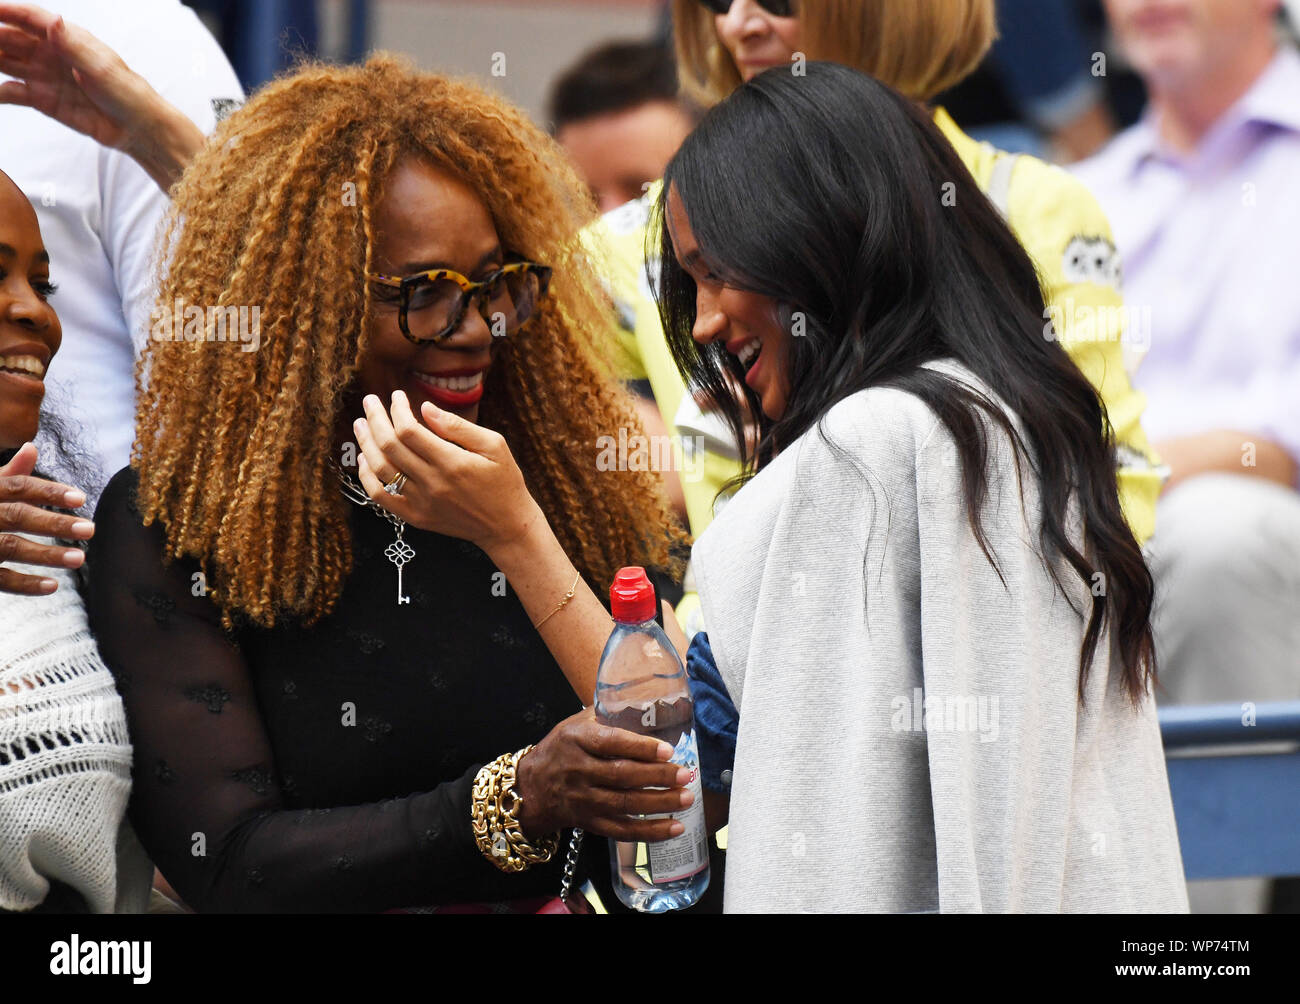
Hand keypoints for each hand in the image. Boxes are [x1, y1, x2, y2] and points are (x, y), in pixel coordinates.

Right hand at [0, 3, 203, 187]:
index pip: (29, 18)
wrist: (139, 129)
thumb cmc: (127, 93)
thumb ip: (72, 45)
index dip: (5, 11)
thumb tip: (53, 20)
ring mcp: (45, 76)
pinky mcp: (43, 100)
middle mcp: (51, 54)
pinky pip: (12, 92)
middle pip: (10, 38)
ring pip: (6, 62)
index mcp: (67, 38)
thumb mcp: (100, 67)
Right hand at [0, 442, 92, 594]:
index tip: (81, 498)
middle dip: (55, 523)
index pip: (17, 486)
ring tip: (79, 559)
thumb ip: (7, 475)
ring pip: (10, 547)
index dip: (48, 491)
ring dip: (47, 554)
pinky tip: (53, 586)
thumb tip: (31, 447)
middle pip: (17, 516)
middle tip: (91, 529)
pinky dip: (26, 585)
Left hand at [352, 391, 542, 553]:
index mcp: (452, 463)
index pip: (409, 430)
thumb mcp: (494, 445)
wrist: (506, 525)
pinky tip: (364, 459)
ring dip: (365, 443)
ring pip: (380, 469)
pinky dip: (367, 477)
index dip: (397, 409)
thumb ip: (458, 426)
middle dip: (375, 419)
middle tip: (369, 401)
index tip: (397, 395)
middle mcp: (433, 483)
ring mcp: (421, 503)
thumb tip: (425, 407)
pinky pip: (381, 496)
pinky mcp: (416, 517)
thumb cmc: (504, 481)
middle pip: (389, 446)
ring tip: (360, 424)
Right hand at [513, 708, 692, 841]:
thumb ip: (606, 714)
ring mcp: (584, 800)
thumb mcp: (574, 725)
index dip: (640, 747)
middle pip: (622, 775)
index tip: (667, 750)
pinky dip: (650, 831)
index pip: (610, 743)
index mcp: (577, 740)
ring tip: (686, 797)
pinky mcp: (590, 822)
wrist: (530, 788)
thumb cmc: (559, 750)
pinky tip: (674, 827)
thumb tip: (646, 702)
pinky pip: (623, 831)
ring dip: (659, 803)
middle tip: (685, 774)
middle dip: (657, 776)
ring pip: (625, 804)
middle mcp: (579, 770)